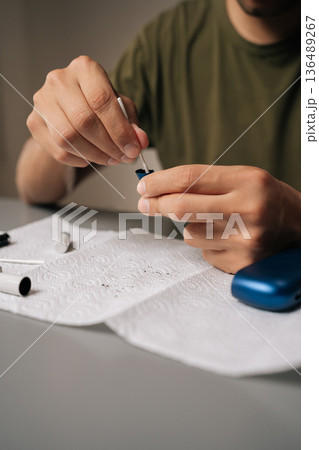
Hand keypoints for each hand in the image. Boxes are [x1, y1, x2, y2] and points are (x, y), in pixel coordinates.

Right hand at [27, 55, 148, 166]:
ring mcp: (42, 100)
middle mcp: (59, 79)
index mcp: (84, 68)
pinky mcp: (34, 122)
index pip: (101, 100)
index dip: (119, 130)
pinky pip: (59, 150)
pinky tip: (91, 158)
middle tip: (123, 158)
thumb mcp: (121, 109)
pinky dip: (80, 159)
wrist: (68, 112)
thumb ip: (132, 123)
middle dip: (108, 145)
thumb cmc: (99, 106)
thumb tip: (140, 141)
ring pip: (69, 138)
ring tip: (110, 159)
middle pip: (84, 120)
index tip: (132, 150)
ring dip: (95, 155)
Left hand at [137, 165, 300, 273]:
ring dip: (191, 227)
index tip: (144, 185)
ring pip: (189, 233)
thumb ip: (206, 181)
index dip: (160, 181)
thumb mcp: (243, 178)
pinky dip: (207, 245)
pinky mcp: (242, 262)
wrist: (300, 227)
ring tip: (216, 222)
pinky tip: (227, 239)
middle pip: (182, 206)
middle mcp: (248, 210)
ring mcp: (245, 239)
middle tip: (146, 203)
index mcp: (248, 181)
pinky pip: (203, 252)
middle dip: (156, 204)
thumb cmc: (266, 199)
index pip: (190, 177)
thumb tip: (161, 189)